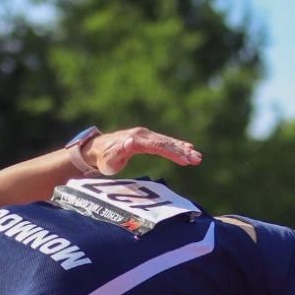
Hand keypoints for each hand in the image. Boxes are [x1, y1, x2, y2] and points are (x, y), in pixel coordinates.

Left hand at [86, 127, 201, 174]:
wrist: (97, 149)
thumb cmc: (103, 158)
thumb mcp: (109, 158)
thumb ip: (119, 151)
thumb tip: (130, 142)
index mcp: (135, 140)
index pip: (158, 146)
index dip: (172, 153)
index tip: (185, 160)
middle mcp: (142, 134)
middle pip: (166, 142)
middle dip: (183, 151)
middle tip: (197, 159)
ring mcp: (145, 135)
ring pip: (167, 141)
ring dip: (183, 149)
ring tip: (197, 157)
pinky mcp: (147, 139)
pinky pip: (164, 142)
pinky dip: (177, 145)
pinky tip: (188, 149)